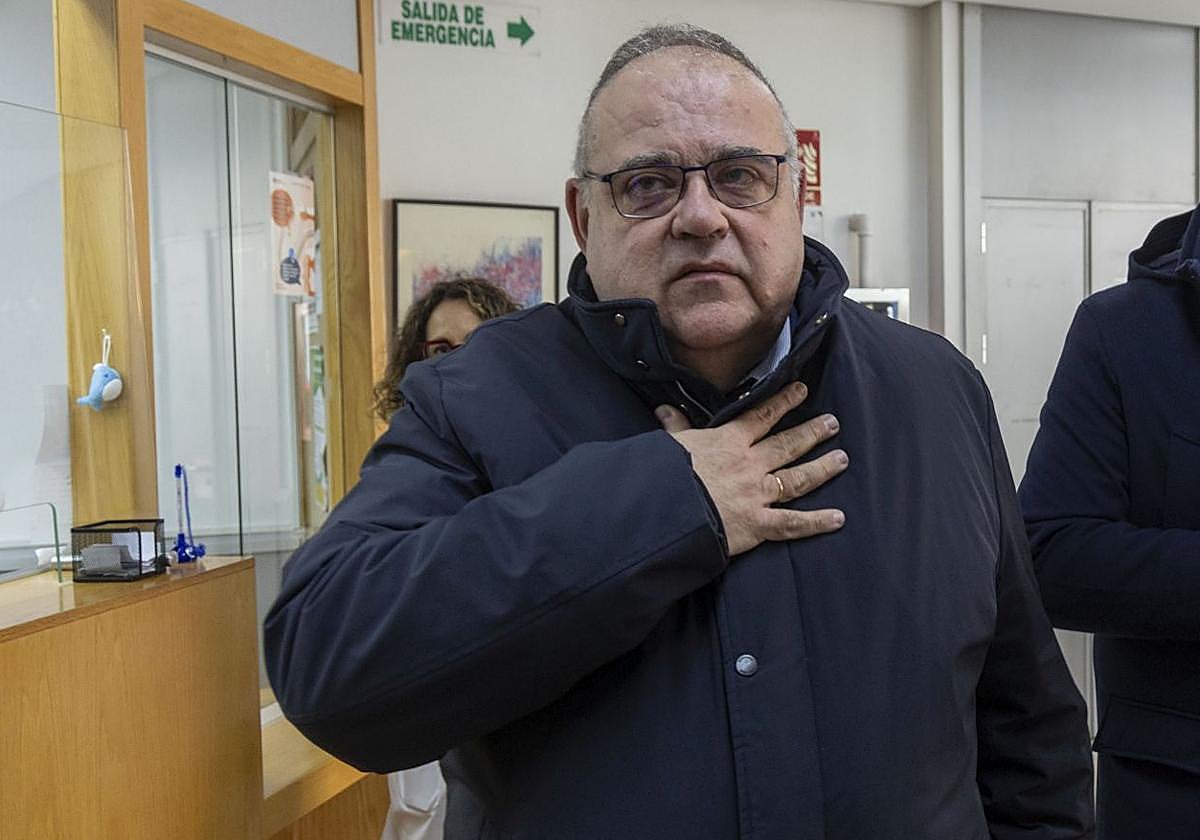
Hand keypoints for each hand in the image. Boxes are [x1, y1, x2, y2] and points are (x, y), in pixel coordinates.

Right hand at [656, 382, 846, 556]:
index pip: (761, 417)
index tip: (802, 391)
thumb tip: (665, 409)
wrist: (667, 508)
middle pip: (787, 445)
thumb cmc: (665, 475)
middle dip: (812, 433)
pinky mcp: (758, 524)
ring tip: (842, 459)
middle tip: (832, 423)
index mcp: (729, 442)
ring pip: (797, 478)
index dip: (783, 402)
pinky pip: (793, 523)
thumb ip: (676, 428)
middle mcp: (750, 464)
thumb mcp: (671, 445)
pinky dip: (816, 522)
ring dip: (822, 468)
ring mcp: (757, 494)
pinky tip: (838, 518)